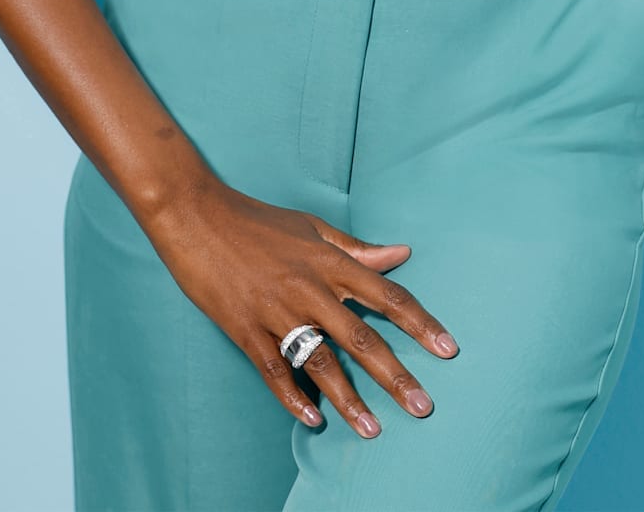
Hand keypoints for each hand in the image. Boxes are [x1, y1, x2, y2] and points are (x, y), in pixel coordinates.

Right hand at [142, 171, 459, 438]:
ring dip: (349, 398)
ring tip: (373, 430)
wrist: (196, 214)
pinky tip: (313, 419)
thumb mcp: (310, 227)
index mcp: (328, 261)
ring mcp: (276, 311)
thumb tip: (402, 253)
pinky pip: (274, 370)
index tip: (447, 349)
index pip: (386, 295)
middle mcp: (308, 288)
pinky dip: (293, 396)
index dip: (419, 323)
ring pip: (320, 361)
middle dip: (395, 374)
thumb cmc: (256, 219)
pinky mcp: (245, 329)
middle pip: (361, 336)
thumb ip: (356, 248)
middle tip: (423, 406)